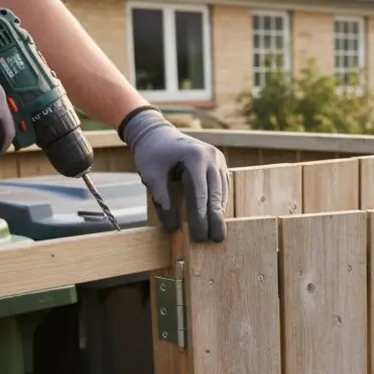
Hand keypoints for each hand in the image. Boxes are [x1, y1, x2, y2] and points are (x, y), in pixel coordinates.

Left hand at [120, 106, 228, 242]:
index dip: (200, 217)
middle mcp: (212, 157)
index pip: (200, 193)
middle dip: (215, 218)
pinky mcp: (219, 164)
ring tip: (216, 234)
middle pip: (216, 193)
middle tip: (215, 240)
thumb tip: (173, 229)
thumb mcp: (151, 177)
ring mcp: (218, 159)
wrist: (156, 133)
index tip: (199, 236)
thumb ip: (162, 201)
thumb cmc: (151, 154)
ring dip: (219, 213)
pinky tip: (216, 218)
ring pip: (222, 191)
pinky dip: (219, 203)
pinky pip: (222, 187)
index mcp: (195, 157)